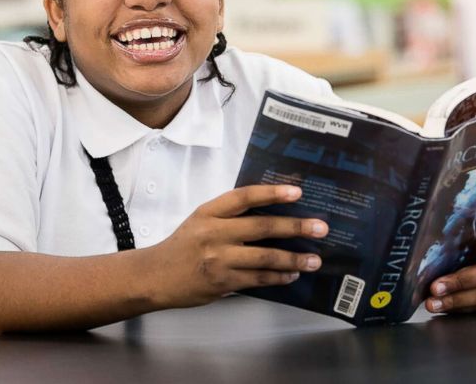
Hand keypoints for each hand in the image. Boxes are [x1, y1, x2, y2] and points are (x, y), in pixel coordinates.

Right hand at [144, 185, 328, 308]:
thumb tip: (271, 212)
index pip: (244, 197)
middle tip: (320, 227)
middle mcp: (214, 233)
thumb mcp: (200, 220)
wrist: (155, 275)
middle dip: (295, 227)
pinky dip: (278, 277)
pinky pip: (257, 279)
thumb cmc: (183, 246)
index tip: (296, 193)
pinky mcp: (222, 282)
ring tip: (314, 259)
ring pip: (264, 257)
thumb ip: (229, 215)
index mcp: (209, 212)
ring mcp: (218, 259)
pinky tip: (291, 275)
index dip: (272, 193)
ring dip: (293, 258)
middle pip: (261, 227)